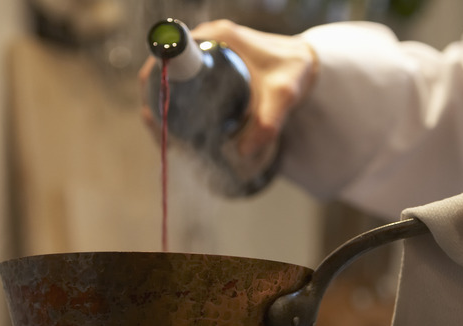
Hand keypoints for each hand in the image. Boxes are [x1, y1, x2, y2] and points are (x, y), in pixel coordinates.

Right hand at [138, 20, 318, 159]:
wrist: (307, 64)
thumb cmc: (295, 72)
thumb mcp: (284, 96)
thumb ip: (269, 123)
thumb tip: (244, 152)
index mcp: (218, 36)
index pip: (171, 53)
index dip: (156, 80)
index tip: (156, 111)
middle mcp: (208, 39)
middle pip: (164, 69)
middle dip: (156, 101)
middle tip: (164, 134)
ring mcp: (207, 52)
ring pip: (172, 79)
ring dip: (164, 105)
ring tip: (170, 139)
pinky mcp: (211, 65)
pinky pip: (184, 83)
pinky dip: (176, 103)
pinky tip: (176, 129)